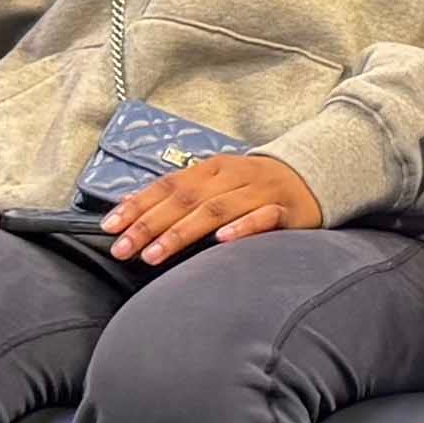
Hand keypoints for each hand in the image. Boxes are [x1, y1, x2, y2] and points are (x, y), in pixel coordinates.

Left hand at [105, 151, 322, 265]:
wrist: (313, 175)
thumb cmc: (255, 186)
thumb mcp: (218, 183)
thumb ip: (182, 196)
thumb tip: (131, 210)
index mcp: (213, 168)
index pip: (167, 185)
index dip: (138, 205)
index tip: (110, 227)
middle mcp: (233, 177)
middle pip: (185, 199)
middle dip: (149, 224)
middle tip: (123, 249)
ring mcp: (260, 192)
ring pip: (216, 210)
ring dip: (182, 232)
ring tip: (155, 254)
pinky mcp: (286, 210)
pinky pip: (263, 218)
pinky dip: (242, 228)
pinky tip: (222, 241)